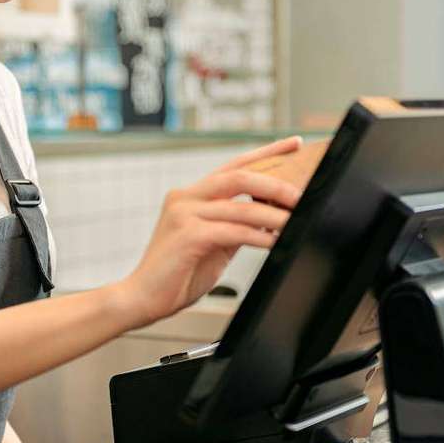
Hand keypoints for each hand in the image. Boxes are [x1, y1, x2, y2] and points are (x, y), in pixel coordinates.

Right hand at [121, 136, 303, 325]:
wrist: (142, 298)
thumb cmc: (177, 274)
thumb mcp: (214, 243)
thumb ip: (236, 225)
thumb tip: (271, 216)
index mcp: (191, 195)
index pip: (234, 165)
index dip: (267, 152)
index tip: (294, 143)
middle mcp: (186, 197)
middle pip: (239, 176)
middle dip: (275, 183)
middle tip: (301, 195)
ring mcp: (184, 214)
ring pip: (241, 205)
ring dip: (274, 214)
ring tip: (297, 221)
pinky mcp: (188, 235)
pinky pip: (233, 231)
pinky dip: (259, 236)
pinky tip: (275, 242)